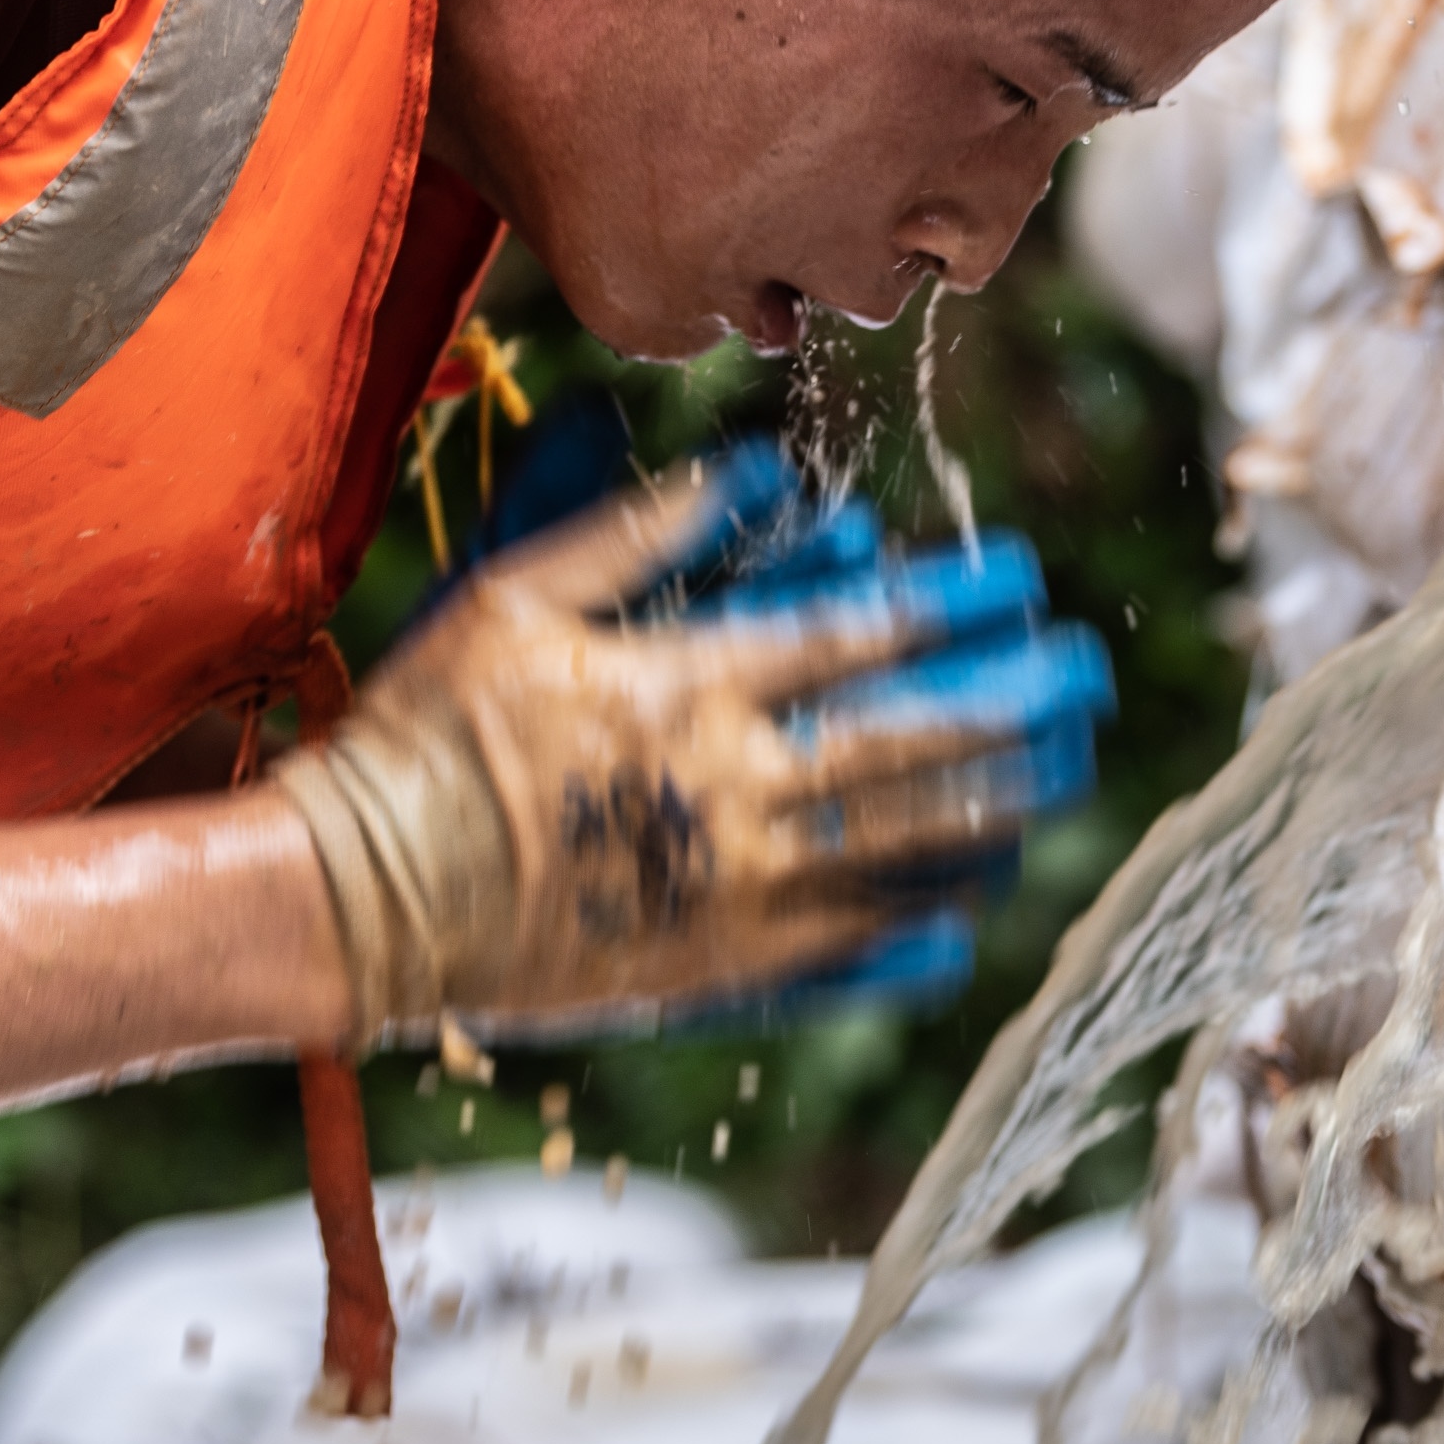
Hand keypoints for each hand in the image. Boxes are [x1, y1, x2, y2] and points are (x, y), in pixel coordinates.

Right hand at [269, 457, 1090, 1042]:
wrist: (356, 895)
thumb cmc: (425, 732)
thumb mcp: (517, 597)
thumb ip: (641, 533)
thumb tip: (753, 473)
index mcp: (690, 687)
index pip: (858, 636)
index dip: (952, 604)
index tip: (1022, 578)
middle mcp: (732, 787)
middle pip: (910, 741)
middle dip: (1012, 703)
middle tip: (1087, 679)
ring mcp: (731, 888)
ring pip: (898, 848)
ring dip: (993, 810)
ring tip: (1062, 782)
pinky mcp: (708, 971)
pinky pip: (839, 952)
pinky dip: (911, 931)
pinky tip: (966, 915)